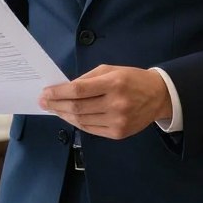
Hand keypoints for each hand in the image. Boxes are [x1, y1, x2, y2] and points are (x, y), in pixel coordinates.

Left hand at [39, 65, 169, 139]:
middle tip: (43, 103)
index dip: (58, 93)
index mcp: (113, 83)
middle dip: (56, 105)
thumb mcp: (111, 70)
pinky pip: (91, 130)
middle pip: (77, 107)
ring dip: (64, 115)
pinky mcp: (118, 133)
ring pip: (82, 121)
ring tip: (54, 109)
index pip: (78, 90)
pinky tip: (69, 117)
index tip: (45, 93)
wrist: (158, 96)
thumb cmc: (131, 79)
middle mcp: (116, 103)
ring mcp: (117, 121)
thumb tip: (64, 89)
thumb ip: (87, 79)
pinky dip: (77, 123)